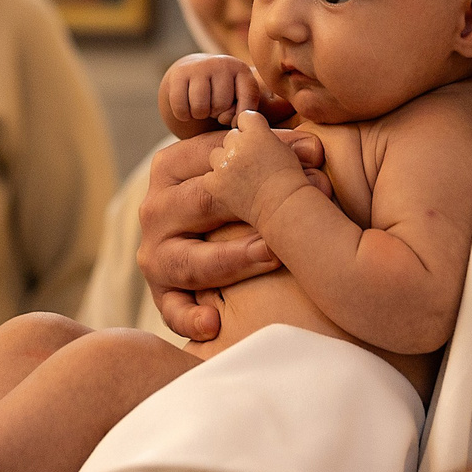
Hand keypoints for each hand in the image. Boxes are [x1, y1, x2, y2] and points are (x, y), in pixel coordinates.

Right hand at [136, 129, 327, 340]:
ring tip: (274, 254)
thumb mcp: (256, 164)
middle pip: (202, 203)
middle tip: (308, 206)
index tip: (316, 157)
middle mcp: (156, 209)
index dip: (264, 153)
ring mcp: (156, 254)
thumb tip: (315, 148)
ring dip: (233, 258)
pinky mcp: (163, 294)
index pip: (213, 155)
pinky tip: (215, 323)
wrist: (219, 236)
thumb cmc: (246, 193)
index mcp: (171, 168)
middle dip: (257, 204)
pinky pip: (173, 309)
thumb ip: (282, 150)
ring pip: (189, 259)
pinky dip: (190, 317)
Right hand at [159, 53, 267, 135]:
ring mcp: (199, 66)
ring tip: (202, 107)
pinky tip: (187, 107)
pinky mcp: (179, 74)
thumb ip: (242, 112)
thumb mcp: (238, 102)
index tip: (235, 118)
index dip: (241, 115)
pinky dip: (183, 114)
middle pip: (221, 104)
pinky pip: (180, 107)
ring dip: (199, 115)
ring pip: (200, 107)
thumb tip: (224, 118)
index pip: (248, 98)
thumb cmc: (222, 96)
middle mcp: (221, 63)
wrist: (194, 77)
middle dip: (216, 113)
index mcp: (241, 69)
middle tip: (213, 107)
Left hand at [205, 110, 310, 226]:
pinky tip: (232, 190)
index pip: (245, 117)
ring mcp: (223, 163)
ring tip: (241, 178)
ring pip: (216, 154)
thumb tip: (255, 134)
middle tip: (251, 164)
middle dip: (238, 147)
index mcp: (256, 132)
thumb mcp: (283, 148)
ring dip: (225, 163)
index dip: (250, 128)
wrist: (283, 205)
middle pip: (230, 137)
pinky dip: (218, 182)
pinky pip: (209, 176)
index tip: (255, 140)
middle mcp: (237, 144)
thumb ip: (265, 136)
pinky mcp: (214, 182)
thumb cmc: (288, 179)